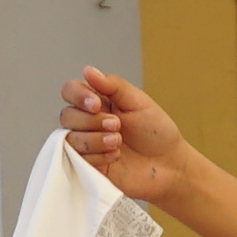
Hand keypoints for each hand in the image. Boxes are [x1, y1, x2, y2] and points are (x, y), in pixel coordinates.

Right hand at [57, 69, 208, 206]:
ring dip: (94, 140)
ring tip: (118, 143)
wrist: (169, 165)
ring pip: (70, 139)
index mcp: (98, 102)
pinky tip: (115, 156)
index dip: (78, 96)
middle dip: (92, 121)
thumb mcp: (138, 102)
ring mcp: (87, 144)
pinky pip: (76, 160)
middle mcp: (88, 122)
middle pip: (67, 116)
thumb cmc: (156, 132)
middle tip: (117, 126)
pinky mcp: (88, 166)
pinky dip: (97, 157)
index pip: (71, 91)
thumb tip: (88, 70)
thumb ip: (113, 86)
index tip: (97, 105)